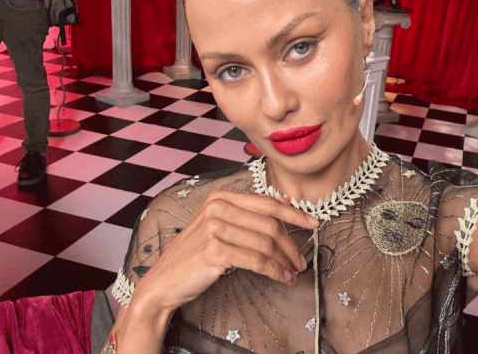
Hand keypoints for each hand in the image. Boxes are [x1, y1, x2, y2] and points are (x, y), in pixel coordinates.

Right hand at [131, 189, 318, 312]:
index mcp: (220, 197)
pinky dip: (274, 271)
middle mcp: (217, 208)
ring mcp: (215, 228)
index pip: (267, 203)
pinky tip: (281, 278)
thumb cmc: (194, 255)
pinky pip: (257, 261)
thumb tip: (284, 205)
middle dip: (292, 245)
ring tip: (293, 273)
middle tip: (301, 260)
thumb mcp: (218, 227)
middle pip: (270, 225)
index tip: (313, 223)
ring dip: (285, 262)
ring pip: (266, 244)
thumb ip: (246, 215)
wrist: (164, 280)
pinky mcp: (215, 250)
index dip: (294, 214)